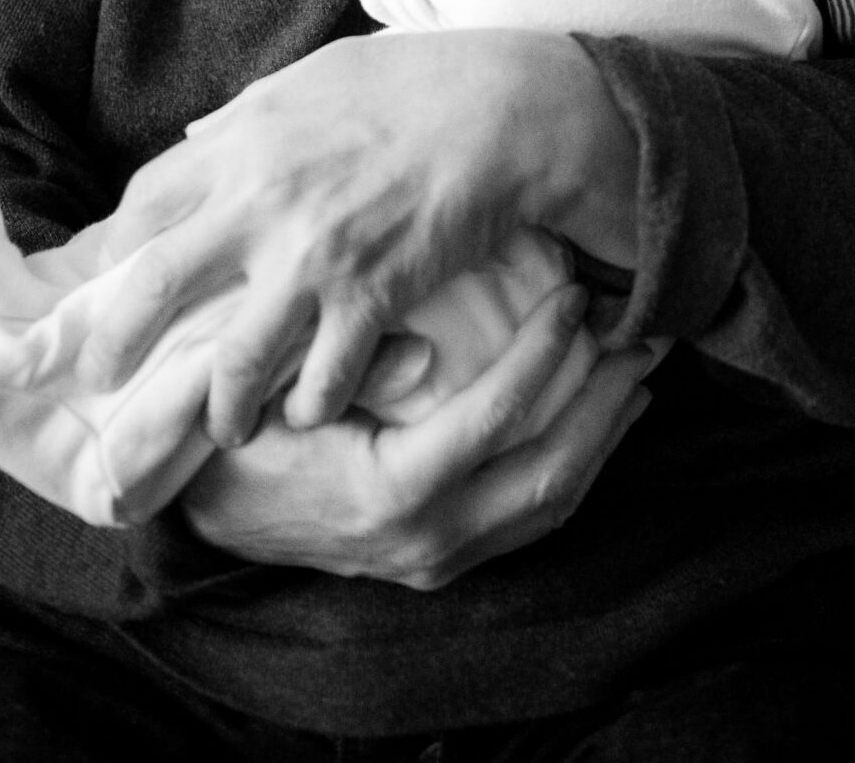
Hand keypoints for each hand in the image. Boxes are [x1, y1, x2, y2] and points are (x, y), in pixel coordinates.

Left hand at [78, 29, 637, 448]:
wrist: (501, 108)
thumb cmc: (413, 81)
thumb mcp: (314, 76)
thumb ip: (246, 115)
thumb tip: (195, 140)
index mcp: (242, 141)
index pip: (143, 206)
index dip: (114, 254)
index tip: (107, 285)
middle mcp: (260, 203)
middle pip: (154, 287)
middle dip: (117, 345)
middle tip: (103, 382)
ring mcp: (312, 257)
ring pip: (233, 360)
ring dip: (221, 406)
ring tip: (223, 427)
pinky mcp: (369, 298)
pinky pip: (322, 379)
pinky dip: (311, 405)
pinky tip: (310, 413)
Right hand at [182, 284, 654, 587]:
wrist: (209, 510)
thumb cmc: (240, 430)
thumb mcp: (266, 386)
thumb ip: (332, 362)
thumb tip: (424, 349)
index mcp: (387, 491)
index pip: (494, 418)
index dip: (544, 352)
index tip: (575, 295)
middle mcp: (424, 538)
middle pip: (548, 469)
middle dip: (605, 396)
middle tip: (645, 331)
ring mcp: (437, 557)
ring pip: (551, 500)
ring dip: (604, 430)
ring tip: (639, 364)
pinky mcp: (443, 558)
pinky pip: (531, 514)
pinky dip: (577, 461)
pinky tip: (599, 413)